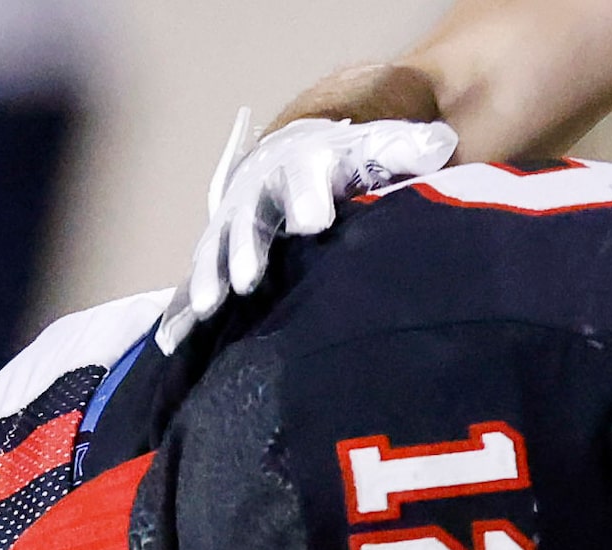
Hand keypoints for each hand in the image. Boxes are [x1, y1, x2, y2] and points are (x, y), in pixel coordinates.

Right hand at [154, 111, 459, 352]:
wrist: (300, 151)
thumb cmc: (347, 159)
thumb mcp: (378, 146)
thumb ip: (404, 149)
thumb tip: (439, 145)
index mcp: (300, 165)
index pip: (303, 176)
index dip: (307, 196)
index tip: (315, 221)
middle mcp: (257, 195)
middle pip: (249, 220)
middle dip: (246, 247)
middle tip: (248, 278)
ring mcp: (232, 228)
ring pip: (216, 251)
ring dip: (209, 278)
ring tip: (208, 307)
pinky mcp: (217, 260)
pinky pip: (195, 285)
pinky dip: (181, 312)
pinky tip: (173, 341)